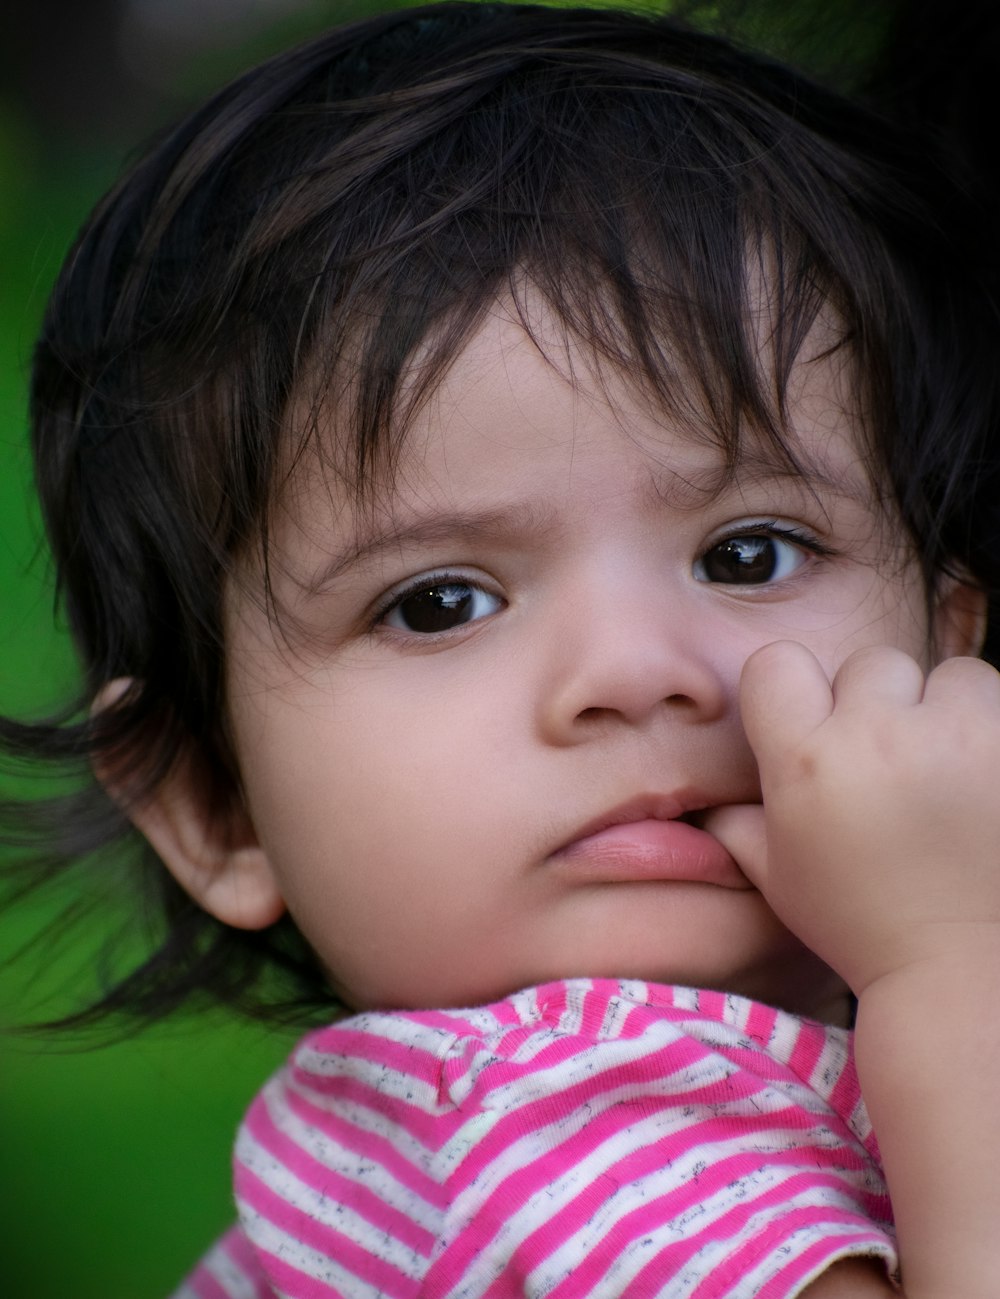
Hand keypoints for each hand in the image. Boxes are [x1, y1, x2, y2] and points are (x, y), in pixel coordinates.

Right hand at [707, 642, 999, 995]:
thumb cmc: (866, 928)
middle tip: (891, 763)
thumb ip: (736, 827)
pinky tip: (981, 781)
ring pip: (947, 673)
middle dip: (880, 704)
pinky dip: (990, 731)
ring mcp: (955, 737)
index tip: (814, 723)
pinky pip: (994, 699)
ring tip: (947, 769)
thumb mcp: (780, 879)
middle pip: (870, 664)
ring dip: (946, 710)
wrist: (968, 971)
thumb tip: (706, 803)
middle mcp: (877, 737)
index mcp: (806, 762)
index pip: (777, 662)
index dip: (793, 690)